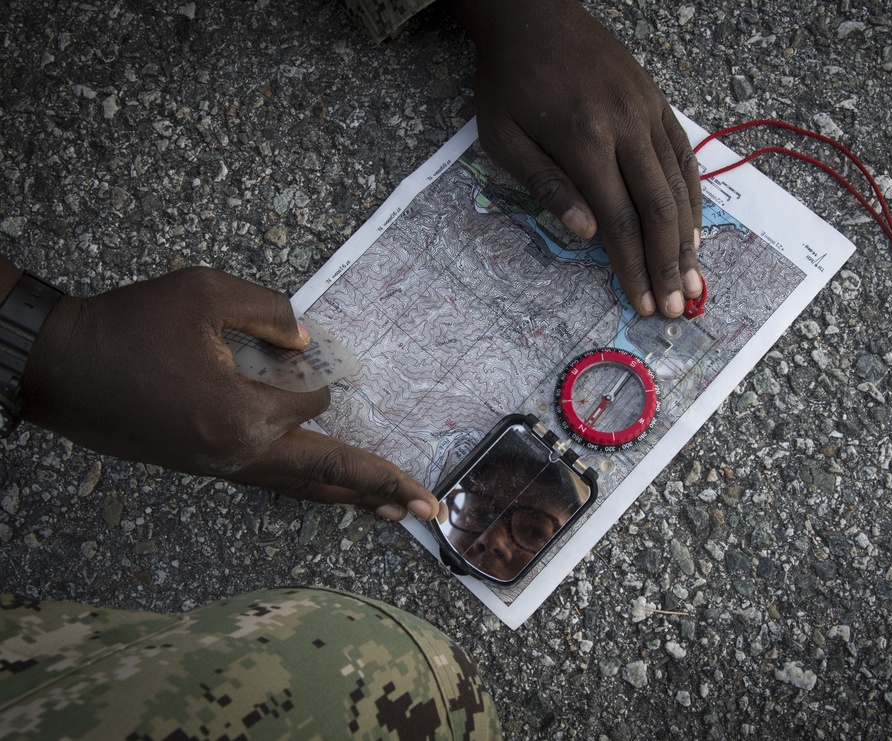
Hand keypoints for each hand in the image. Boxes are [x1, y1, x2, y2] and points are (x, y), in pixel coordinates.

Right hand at [20, 267, 439, 521]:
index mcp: (242, 417)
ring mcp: (220, 469)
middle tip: (434, 511)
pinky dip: (310, 490)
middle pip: (327, 477)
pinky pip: (272, 483)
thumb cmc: (126, 326)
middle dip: (385, 490)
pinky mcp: (205, 468)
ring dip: (351, 499)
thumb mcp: (201, 292)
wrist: (56, 368)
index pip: (313, 406)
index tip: (310, 363)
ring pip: (301, 490)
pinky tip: (324, 490)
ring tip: (394, 513)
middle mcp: (238, 456)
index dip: (321, 381)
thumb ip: (268, 310)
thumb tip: (307, 343)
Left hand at [450, 0, 702, 316]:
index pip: (619, 219)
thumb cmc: (508, 82)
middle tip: (677, 306)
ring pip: (679, 186)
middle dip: (669, 265)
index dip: (633, 266)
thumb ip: (545, 185)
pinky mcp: (657, 102)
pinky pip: (683, 157)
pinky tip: (694, 231)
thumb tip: (586, 233)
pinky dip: (693, 198)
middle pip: (658, 209)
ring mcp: (647, 112)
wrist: (532, 15)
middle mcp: (626, 126)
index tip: (643, 302)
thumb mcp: (504, 138)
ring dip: (688, 239)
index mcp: (584, 140)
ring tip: (696, 281)